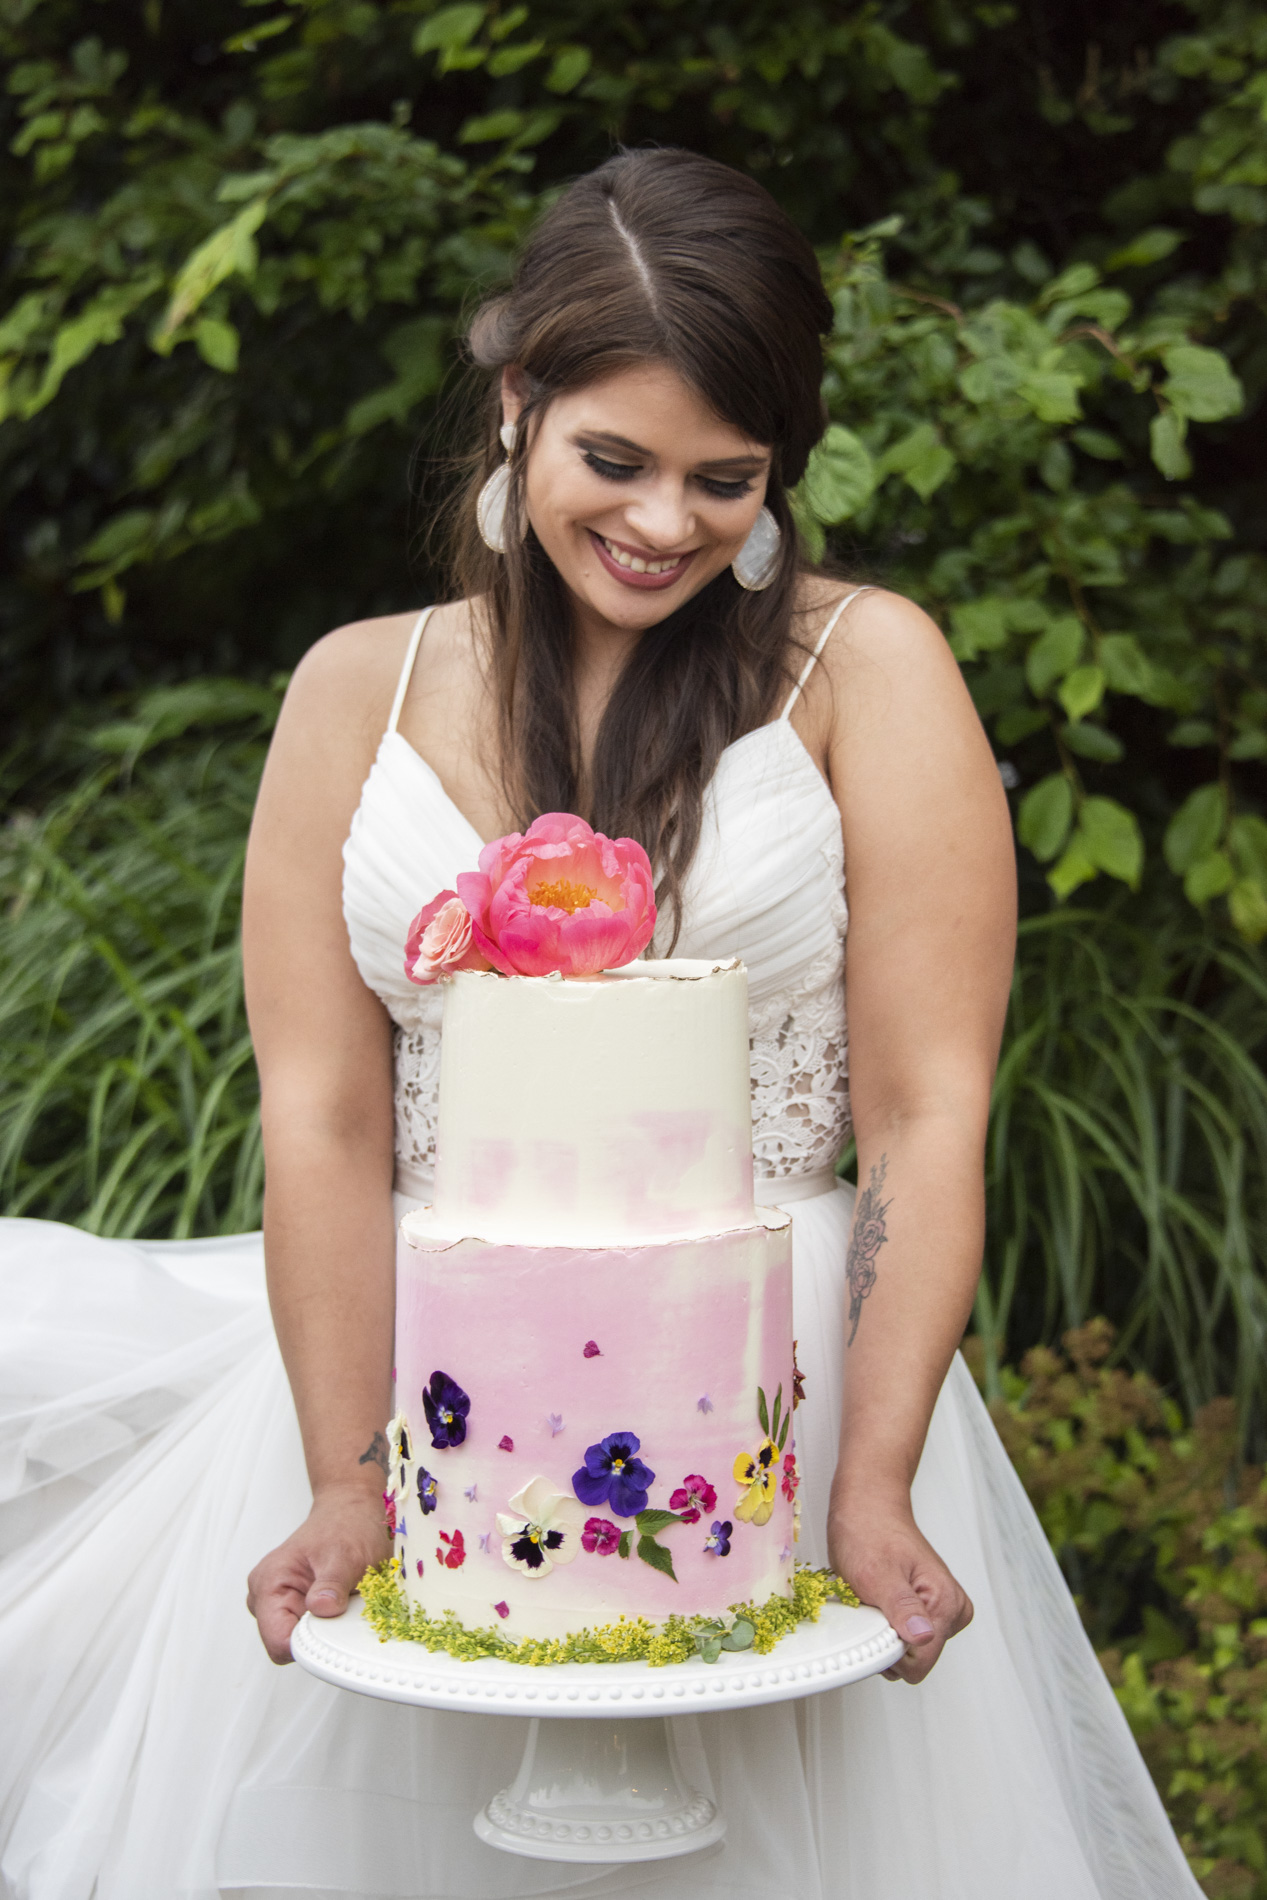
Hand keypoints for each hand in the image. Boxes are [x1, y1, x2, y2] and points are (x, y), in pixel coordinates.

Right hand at [247, 1484, 389, 1663]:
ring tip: (343, 1599)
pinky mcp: (294, 1607)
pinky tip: (340, 1602)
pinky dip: (328, 1624)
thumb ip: (332, 1584)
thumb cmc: (346, 1525)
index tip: (335, 1631)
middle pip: (287, 1646)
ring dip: (324, 1629)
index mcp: (268, 1584)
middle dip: (318, 1636)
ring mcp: (278, 1603)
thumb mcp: (345, 1553)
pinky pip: (309, 1631)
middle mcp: (265, 1597)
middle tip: (344, 1609)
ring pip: (300, 1641)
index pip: (278, 1641)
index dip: (308, 1645)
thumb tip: (321, 1609)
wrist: (351, 1510)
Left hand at [827, 1481, 971, 1684]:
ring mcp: (943, 1609)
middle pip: (916, 1661)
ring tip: (875, 1597)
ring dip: (886, 1631)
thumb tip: (922, 1636)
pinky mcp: (931, 1608)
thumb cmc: (869, 1531)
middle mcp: (953, 1609)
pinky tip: (881, 1599)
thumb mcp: (877, 1572)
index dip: (887, 1649)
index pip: (919, 1664)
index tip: (873, 1619)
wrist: (868, 1506)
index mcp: (946, 1603)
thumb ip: (902, 1608)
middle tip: (872, 1603)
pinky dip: (889, 1624)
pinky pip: (907, 1636)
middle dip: (886, 1640)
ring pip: (911, 1651)